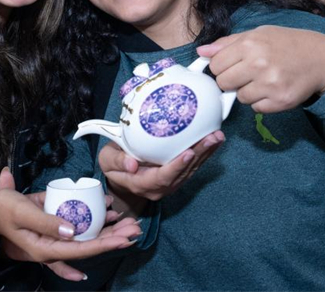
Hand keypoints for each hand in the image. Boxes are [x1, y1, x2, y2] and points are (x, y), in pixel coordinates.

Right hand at [0, 169, 138, 280]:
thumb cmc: (4, 209)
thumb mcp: (23, 213)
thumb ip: (46, 223)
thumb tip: (72, 231)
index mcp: (46, 248)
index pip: (81, 250)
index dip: (104, 245)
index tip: (123, 240)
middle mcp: (54, 246)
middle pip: (90, 245)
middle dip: (114, 238)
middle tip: (135, 229)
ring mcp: (56, 237)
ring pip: (88, 236)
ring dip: (109, 229)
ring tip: (129, 222)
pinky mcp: (57, 225)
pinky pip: (79, 226)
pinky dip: (94, 219)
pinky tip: (109, 212)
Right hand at [99, 131, 224, 211]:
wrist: (119, 175)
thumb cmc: (112, 165)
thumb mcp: (107, 161)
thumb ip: (117, 162)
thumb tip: (132, 165)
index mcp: (142, 184)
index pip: (162, 177)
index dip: (177, 166)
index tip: (188, 152)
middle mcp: (160, 187)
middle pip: (183, 173)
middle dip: (199, 155)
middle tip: (212, 138)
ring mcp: (171, 183)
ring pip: (191, 170)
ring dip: (206, 153)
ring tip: (217, 137)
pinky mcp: (177, 176)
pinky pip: (193, 166)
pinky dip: (204, 154)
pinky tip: (213, 141)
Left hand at [197, 26, 324, 112]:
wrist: (320, 58)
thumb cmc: (285, 44)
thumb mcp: (257, 34)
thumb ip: (227, 43)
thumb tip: (201, 51)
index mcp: (250, 44)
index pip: (215, 65)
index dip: (221, 67)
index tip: (232, 65)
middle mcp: (259, 64)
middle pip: (223, 83)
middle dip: (231, 81)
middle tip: (246, 74)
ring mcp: (270, 84)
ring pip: (240, 98)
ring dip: (248, 92)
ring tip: (263, 80)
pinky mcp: (280, 101)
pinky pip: (256, 109)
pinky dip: (261, 102)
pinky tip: (272, 90)